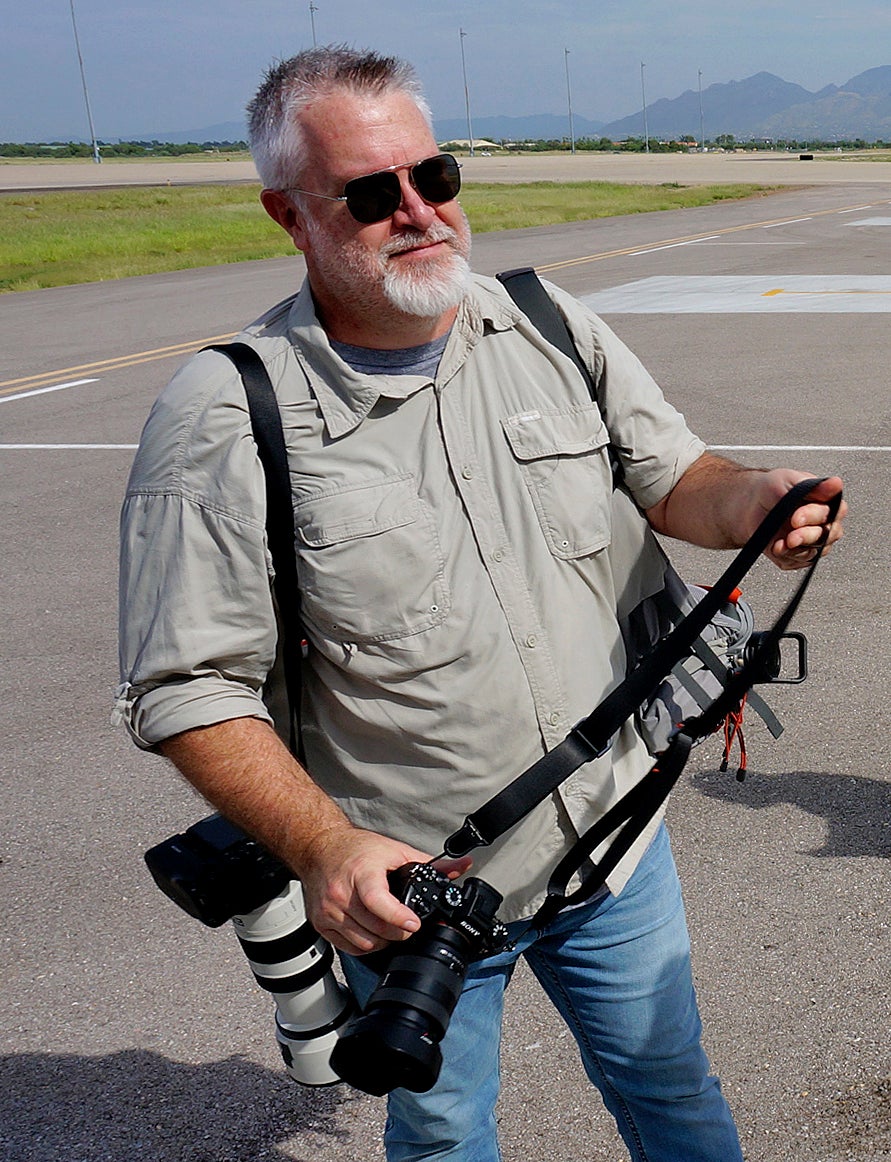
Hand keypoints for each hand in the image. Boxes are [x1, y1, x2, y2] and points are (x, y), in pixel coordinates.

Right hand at [297, 825, 472, 955]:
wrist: (321, 848)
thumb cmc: (356, 849)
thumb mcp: (395, 850)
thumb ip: (430, 863)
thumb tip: (460, 868)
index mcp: (361, 872)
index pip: (377, 901)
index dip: (398, 916)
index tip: (414, 923)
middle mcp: (341, 893)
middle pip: (375, 928)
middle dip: (399, 931)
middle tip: (409, 925)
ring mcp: (328, 910)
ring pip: (364, 942)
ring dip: (383, 940)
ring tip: (390, 927)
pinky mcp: (320, 923)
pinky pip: (349, 947)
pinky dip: (365, 944)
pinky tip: (372, 930)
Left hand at [756, 471, 846, 570]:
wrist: (747, 507)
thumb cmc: (770, 490)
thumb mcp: (788, 480)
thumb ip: (813, 485)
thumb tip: (836, 483)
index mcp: (826, 503)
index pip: (836, 512)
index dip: (816, 516)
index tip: (796, 517)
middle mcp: (824, 523)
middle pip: (829, 535)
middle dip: (808, 536)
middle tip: (791, 536)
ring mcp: (812, 541)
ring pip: (816, 552)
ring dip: (798, 550)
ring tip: (782, 543)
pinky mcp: (798, 556)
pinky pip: (797, 562)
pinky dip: (787, 557)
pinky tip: (777, 548)